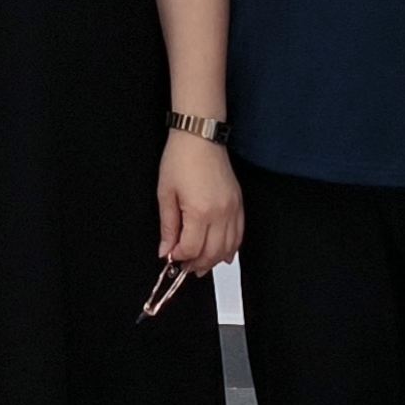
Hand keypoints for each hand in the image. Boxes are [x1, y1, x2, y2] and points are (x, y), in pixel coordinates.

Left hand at [156, 134, 243, 271]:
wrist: (200, 137)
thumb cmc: (181, 159)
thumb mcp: (166, 194)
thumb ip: (168, 226)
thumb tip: (166, 250)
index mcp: (200, 211)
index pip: (192, 249)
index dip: (179, 257)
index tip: (170, 256)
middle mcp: (221, 213)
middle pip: (212, 253)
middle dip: (197, 264)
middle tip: (185, 267)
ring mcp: (233, 209)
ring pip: (229, 247)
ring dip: (214, 259)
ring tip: (201, 264)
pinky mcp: (239, 204)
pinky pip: (239, 234)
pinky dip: (231, 247)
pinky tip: (222, 254)